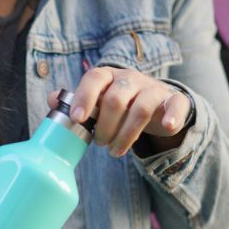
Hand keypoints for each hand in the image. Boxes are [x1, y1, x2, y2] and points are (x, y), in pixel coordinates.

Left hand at [47, 66, 191, 156]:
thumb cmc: (120, 105)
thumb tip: (52, 98)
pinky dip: (172, 116)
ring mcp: (153, 88)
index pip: (95, 78)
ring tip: (115, 152)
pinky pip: (176, 105)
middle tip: (99, 144)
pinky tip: (166, 127)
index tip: (77, 118)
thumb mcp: (98, 101)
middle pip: (116, 98)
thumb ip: (76, 101)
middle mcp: (131, 79)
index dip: (84, 97)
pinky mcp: (174, 101)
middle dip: (105, 126)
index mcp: (109, 76)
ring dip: (126, 135)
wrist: (157, 104)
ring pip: (141, 108)